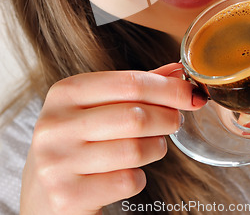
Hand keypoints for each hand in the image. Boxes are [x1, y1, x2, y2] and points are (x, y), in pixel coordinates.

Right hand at [20, 64, 206, 214]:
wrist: (41, 190)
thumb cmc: (77, 140)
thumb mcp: (96, 106)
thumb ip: (135, 87)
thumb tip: (177, 71)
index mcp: (65, 93)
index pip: (129, 82)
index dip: (168, 88)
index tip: (191, 94)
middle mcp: (56, 124)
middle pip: (135, 116)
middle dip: (167, 118)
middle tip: (175, 121)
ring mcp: (58, 162)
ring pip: (135, 150)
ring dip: (156, 148)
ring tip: (153, 145)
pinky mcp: (67, 196)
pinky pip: (127, 181)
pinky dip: (139, 177)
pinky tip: (129, 173)